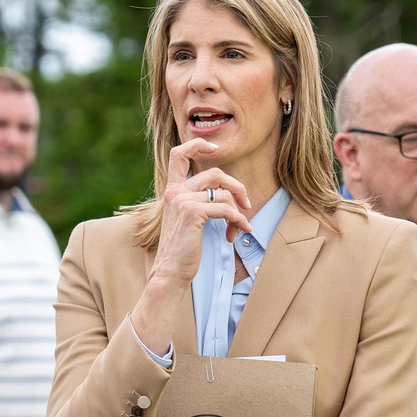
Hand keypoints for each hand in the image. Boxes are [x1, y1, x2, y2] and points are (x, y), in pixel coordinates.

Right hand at [152, 138, 252, 285]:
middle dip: (237, 187)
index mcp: (172, 190)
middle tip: (246, 204)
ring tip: (240, 226)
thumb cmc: (182, 249)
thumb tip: (228, 193)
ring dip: (239, 210)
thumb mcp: (186, 219)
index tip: (215, 148)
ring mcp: (182, 200)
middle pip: (215, 173)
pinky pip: (226, 208)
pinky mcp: (193, 213)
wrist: (170, 271)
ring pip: (224, 192)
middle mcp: (175, 191)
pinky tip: (241, 230)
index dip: (198, 145)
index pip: (179, 154)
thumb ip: (198, 201)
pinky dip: (239, 220)